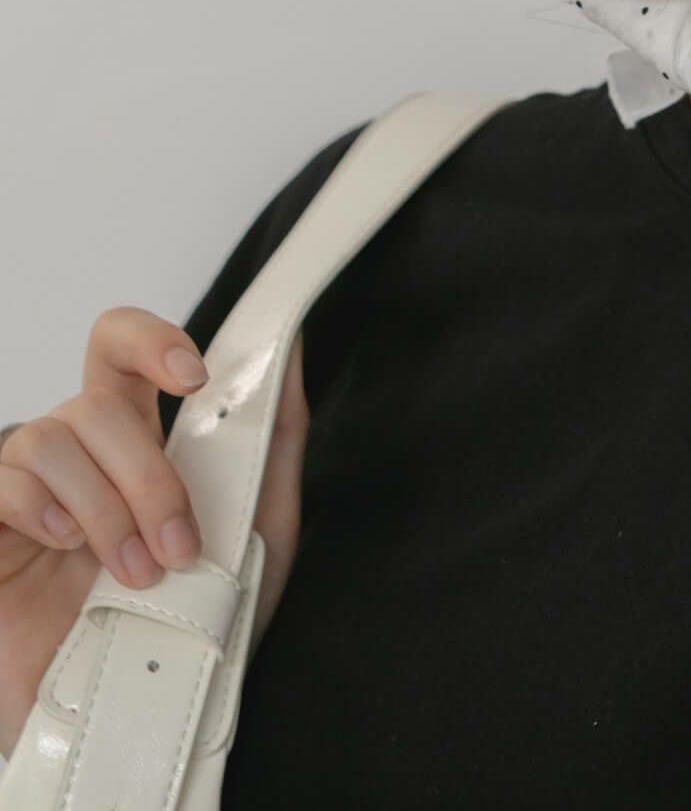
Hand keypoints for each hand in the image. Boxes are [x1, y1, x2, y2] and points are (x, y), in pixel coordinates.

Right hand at [0, 306, 308, 756]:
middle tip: (180, 543)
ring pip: (55, 435)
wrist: (136, 725)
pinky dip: (48, 508)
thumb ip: (274, 435)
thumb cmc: (194, 630)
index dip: (151, 340)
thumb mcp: (258, 529)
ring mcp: (27, 493)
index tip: (196, 377)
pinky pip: (6, 479)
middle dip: (149, 470)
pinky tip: (69, 551)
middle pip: (98, 398)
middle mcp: (78, 457)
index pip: (122, 350)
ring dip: (109, 506)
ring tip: (133, 574)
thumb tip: (287, 347)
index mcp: (136, 442)